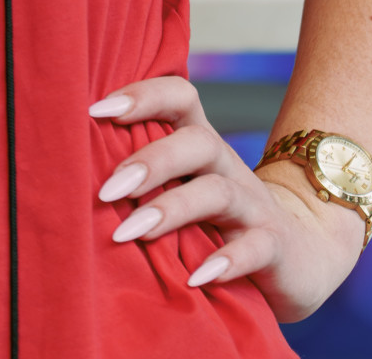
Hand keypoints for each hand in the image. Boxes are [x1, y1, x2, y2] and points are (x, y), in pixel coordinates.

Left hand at [90, 77, 364, 321]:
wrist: (302, 252)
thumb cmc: (220, 219)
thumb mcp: (184, 188)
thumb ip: (143, 176)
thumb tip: (69, 171)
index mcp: (201, 144)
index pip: (178, 97)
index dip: (142, 95)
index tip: (95, 109)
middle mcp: (226, 166)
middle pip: (195, 142)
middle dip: (150, 161)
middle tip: (107, 190)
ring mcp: (253, 204)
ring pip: (216, 192)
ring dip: (172, 209)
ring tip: (132, 232)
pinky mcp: (275, 246)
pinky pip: (254, 247)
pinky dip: (225, 261)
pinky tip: (195, 277)